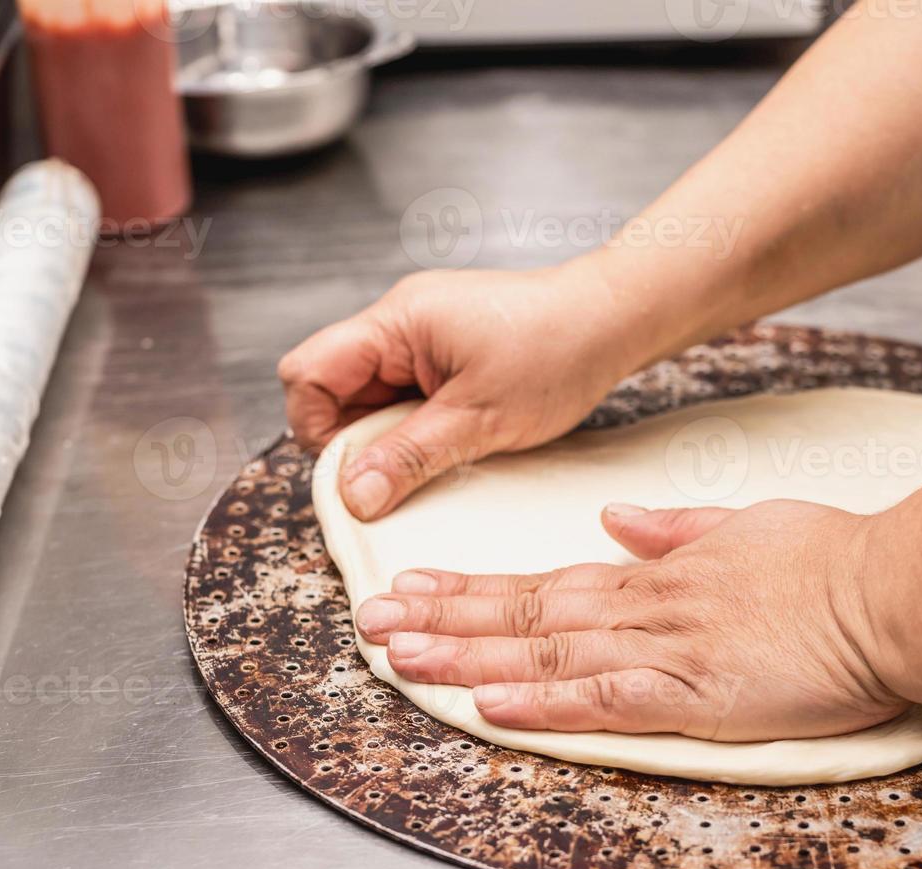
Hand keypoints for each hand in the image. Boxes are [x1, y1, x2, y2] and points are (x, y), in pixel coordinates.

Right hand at [278, 264, 647, 518]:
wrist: (614, 319)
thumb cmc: (558, 351)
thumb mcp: (481, 419)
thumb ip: (410, 457)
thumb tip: (354, 497)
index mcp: (395, 322)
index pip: (308, 372)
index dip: (319, 429)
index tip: (360, 472)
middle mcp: (398, 323)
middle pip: (334, 390)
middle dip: (361, 439)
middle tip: (407, 470)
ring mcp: (420, 338)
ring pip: (371, 400)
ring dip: (394, 437)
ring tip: (445, 450)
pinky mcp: (444, 355)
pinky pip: (406, 398)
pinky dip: (420, 428)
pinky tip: (456, 440)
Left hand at [353, 499, 914, 739]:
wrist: (893, 590)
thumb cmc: (833, 559)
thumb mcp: (747, 522)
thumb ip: (675, 527)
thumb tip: (616, 518)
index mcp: (658, 572)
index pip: (544, 578)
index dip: (473, 585)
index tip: (415, 584)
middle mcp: (647, 606)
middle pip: (527, 611)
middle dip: (443, 616)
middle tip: (371, 620)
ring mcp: (668, 649)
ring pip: (548, 650)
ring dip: (468, 654)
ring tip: (400, 656)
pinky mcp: (697, 694)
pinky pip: (605, 699)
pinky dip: (544, 701)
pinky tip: (491, 702)